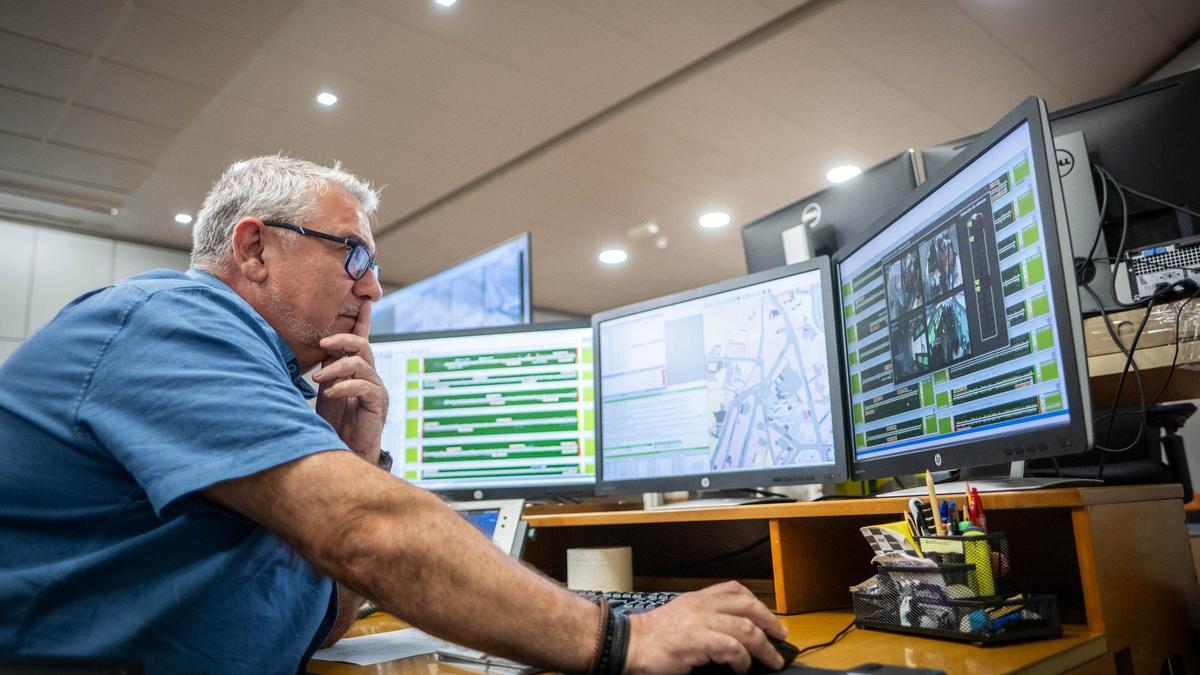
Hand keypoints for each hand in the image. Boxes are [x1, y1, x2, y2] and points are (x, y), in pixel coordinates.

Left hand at [313, 303, 388, 462]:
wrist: (345, 451)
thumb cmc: (335, 423)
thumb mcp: (327, 390)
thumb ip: (329, 369)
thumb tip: (323, 348)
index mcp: (358, 371)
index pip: (362, 341)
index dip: (363, 323)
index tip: (364, 304)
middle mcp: (370, 376)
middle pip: (363, 346)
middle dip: (342, 340)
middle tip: (322, 344)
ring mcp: (376, 389)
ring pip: (361, 364)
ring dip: (336, 368)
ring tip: (319, 379)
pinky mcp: (377, 403)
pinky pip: (364, 386)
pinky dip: (344, 386)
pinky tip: (329, 393)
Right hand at [624, 581, 786, 674]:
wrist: (629, 644)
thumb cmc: (653, 637)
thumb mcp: (682, 618)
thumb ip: (705, 620)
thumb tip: (733, 635)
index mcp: (698, 599)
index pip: (735, 590)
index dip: (757, 603)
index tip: (769, 617)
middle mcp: (702, 606)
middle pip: (747, 605)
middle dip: (770, 621)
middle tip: (782, 636)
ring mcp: (700, 622)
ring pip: (745, 626)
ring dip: (764, 646)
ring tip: (771, 659)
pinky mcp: (697, 641)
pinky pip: (731, 647)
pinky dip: (742, 659)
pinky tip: (742, 668)